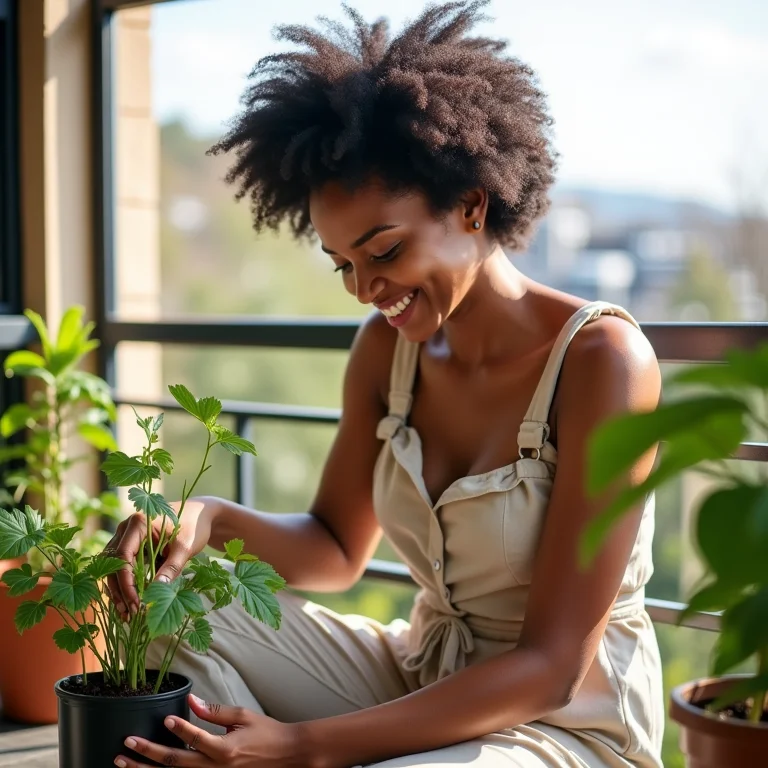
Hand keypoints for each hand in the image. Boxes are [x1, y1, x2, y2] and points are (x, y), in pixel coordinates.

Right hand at [104, 497, 218, 618]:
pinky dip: (125, 584)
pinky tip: (130, 602)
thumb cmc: (194, 526)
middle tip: (128, 614)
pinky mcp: (130, 546)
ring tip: (127, 614)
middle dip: (119, 590)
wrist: (200, 514)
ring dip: (118, 590)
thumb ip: (172, 567)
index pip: (123, 556)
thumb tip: (156, 591)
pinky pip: (121, 566)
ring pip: (113, 567)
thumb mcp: (186, 547)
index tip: (136, 603)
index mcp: (138, 523)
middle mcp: (126, 528)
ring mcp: (125, 537)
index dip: (126, 583)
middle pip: (113, 564)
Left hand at [114, 694, 306, 767]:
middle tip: (127, 744)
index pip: (196, 738)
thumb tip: (191, 701)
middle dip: (148, 754)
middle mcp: (216, 767)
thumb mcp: (243, 716)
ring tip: (124, 763)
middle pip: (175, 763)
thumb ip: (215, 711)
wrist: (286, 756)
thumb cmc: (266, 733)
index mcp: (225, 749)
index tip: (165, 718)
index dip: (179, 728)